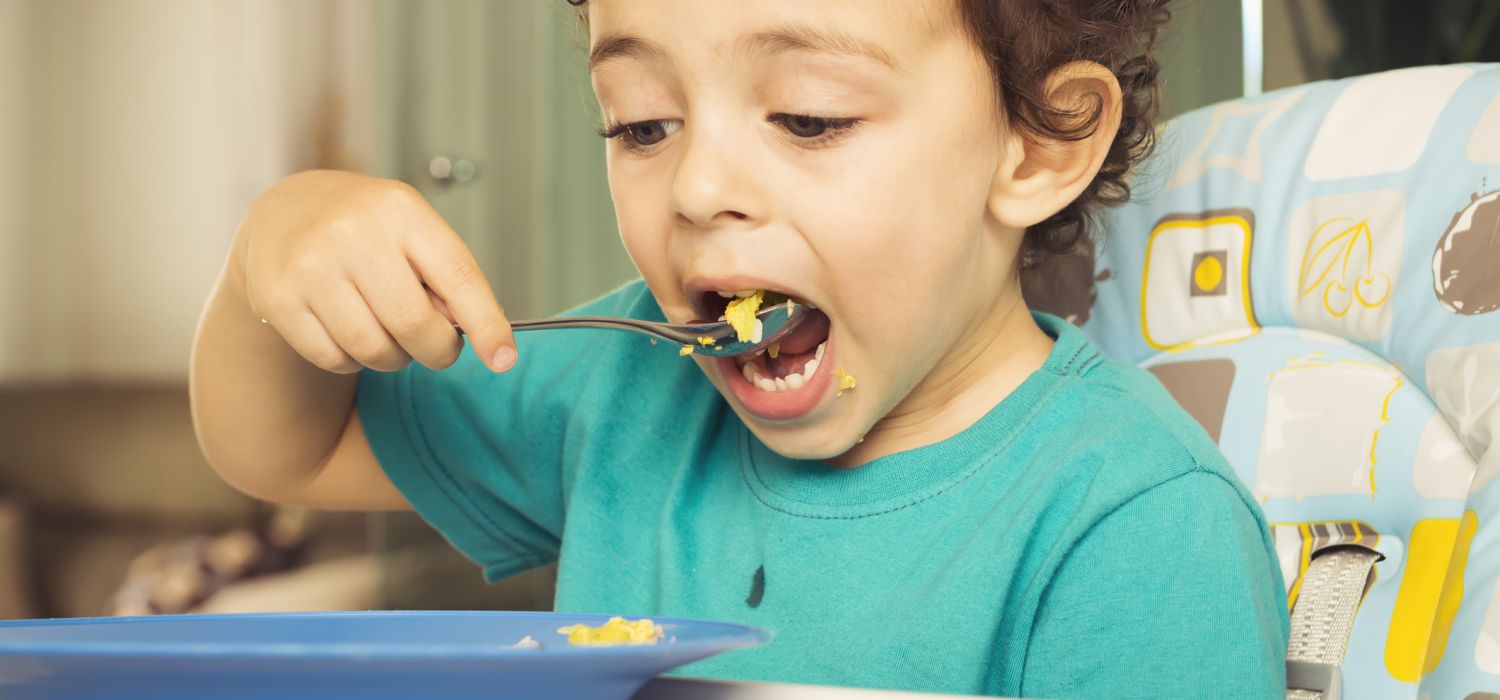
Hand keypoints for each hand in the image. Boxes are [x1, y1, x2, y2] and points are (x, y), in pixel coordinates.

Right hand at [235, 170, 515, 373]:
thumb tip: (474, 335)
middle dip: (437, 350)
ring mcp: (311, 266)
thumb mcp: (411, 230)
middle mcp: (353, 233)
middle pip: (415, 325)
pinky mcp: (279, 298)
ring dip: (393, 358)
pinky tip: (348, 330)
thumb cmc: (366, 228)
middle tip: (437, 346)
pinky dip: (352, 360)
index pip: (458, 276)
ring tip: (388, 332)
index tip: (504, 359)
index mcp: (401, 210)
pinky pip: (335, 360)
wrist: (283, 214)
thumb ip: (446, 277)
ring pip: (375, 350)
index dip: (487, 324)